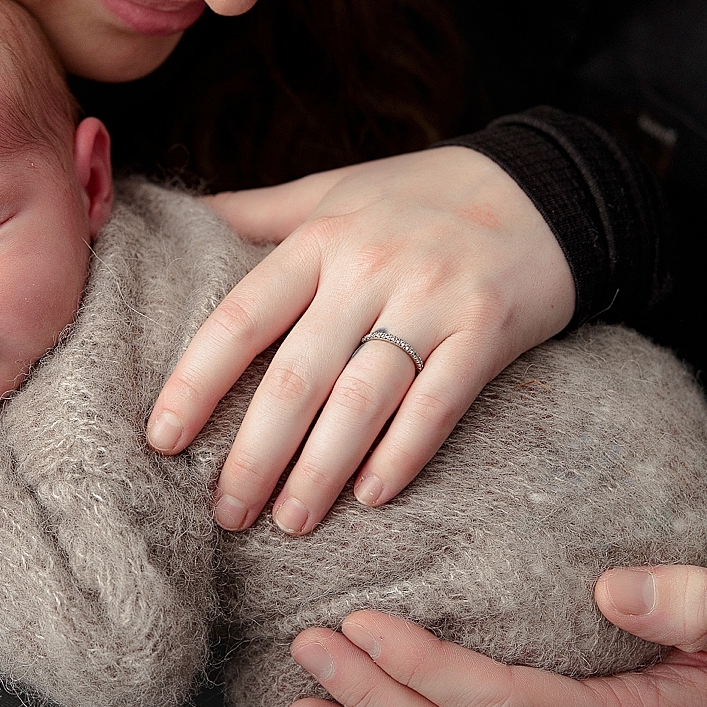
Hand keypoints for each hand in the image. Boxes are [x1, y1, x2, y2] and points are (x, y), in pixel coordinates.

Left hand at [148, 146, 574, 534]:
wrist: (544, 185)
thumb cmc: (419, 195)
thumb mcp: (332, 191)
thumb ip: (257, 214)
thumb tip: (177, 223)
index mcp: (320, 240)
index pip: (241, 318)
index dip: (196, 381)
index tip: (162, 439)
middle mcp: (369, 268)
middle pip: (297, 375)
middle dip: (255, 453)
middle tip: (226, 513)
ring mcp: (432, 298)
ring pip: (362, 399)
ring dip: (320, 470)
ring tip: (289, 522)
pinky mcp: (487, 328)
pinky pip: (439, 402)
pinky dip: (403, 453)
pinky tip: (371, 496)